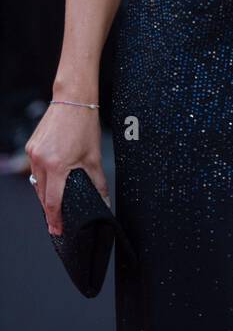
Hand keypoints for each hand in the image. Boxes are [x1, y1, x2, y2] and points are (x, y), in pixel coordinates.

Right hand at [26, 100, 107, 235]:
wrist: (72, 100)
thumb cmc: (85, 126)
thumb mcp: (94, 157)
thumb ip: (98, 183)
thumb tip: (104, 202)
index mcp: (56, 166)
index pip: (52, 202)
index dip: (55, 219)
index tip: (57, 231)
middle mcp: (40, 160)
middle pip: (42, 195)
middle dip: (50, 209)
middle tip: (58, 222)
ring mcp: (33, 153)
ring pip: (37, 183)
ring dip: (46, 193)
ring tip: (56, 202)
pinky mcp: (31, 146)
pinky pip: (35, 169)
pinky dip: (43, 178)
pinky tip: (52, 180)